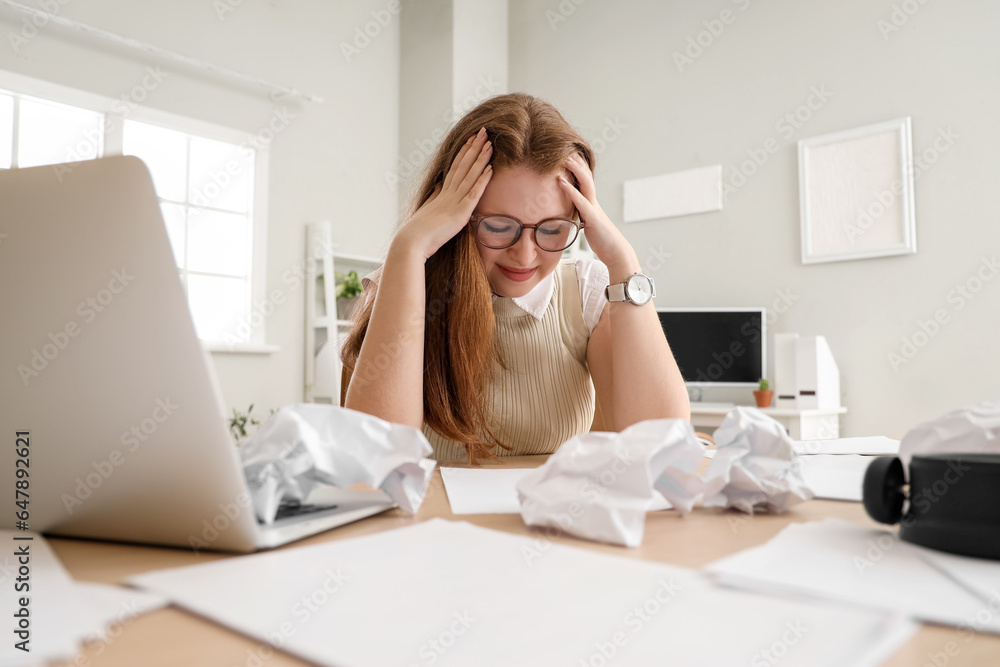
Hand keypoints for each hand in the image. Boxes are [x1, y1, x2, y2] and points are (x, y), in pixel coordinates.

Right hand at [395, 127, 493, 259]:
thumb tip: (439, 186)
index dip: (465, 153)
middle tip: (483, 131)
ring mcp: (454, 202)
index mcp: (442, 194)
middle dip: (474, 148)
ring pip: (470, 175)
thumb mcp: (428, 210)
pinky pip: (473, 194)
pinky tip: (490, 169)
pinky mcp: (459, 213)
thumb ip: (435, 197)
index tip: (472, 139)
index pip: (456, 168)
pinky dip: (482, 181)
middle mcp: (448, 194)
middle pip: (464, 165)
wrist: (411, 243)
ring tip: (490, 143)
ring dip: (481, 159)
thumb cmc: (417, 233)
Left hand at [558, 154, 639, 276]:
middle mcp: (594, 202)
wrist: (616, 253)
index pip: (583, 181)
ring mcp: (595, 209)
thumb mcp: (588, 225)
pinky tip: (561, 182)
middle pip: (585, 176)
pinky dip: (571, 190)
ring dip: (575, 170)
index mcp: (591, 203)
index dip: (576, 168)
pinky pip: (581, 201)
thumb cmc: (602, 241)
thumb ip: (580, 216)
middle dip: (575, 162)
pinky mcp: (593, 218)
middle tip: (563, 148)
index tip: (564, 155)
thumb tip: (569, 214)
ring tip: (563, 158)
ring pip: (586, 183)